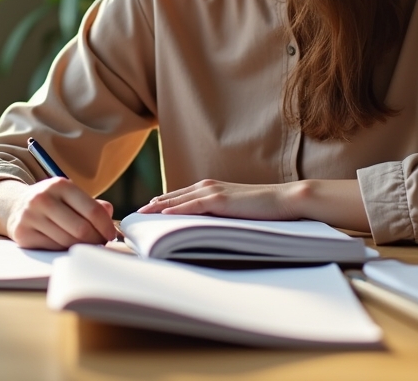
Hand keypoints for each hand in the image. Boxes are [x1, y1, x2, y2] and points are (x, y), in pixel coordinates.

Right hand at [0, 178, 115, 250]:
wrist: (16, 206)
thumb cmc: (53, 203)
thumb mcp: (71, 196)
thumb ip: (93, 205)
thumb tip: (109, 215)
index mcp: (60, 185)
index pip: (92, 211)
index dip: (106, 226)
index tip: (111, 235)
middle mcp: (43, 198)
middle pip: (81, 230)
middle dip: (96, 240)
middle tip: (101, 243)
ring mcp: (30, 216)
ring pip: (68, 242)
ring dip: (81, 246)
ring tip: (85, 244)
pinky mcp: (23, 234)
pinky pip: (53, 248)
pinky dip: (64, 249)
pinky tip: (67, 245)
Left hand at [137, 179, 300, 219]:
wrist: (284, 200)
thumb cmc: (263, 209)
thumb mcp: (234, 212)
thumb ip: (217, 216)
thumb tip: (204, 229)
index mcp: (210, 189)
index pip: (178, 197)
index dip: (159, 205)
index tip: (143, 213)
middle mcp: (207, 187)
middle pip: (172, 197)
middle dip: (152, 207)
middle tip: (133, 216)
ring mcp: (213, 192)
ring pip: (178, 201)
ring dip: (157, 209)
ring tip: (139, 216)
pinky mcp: (220, 200)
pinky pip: (192, 205)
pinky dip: (176, 210)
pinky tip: (161, 215)